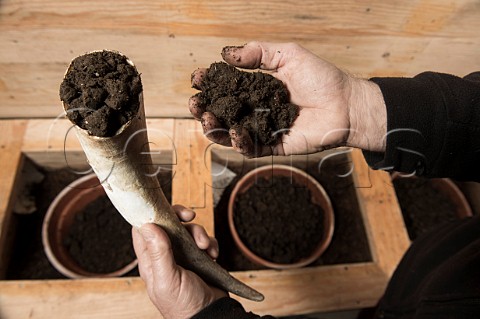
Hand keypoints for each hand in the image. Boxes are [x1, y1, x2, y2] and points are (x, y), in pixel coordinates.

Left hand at [132, 205, 226, 318]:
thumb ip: (158, 253)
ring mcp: (183, 256)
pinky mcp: (200, 258)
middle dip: (180, 218)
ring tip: (206, 247)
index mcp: (150, 260)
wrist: (210, 316)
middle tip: (189, 217)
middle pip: (168, 224)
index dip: (153, 215)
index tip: (165, 209)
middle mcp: (165, 255)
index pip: (144, 229)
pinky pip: (204, 241)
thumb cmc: (184, 305)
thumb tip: (147, 226)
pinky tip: (213, 254)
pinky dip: (210, 243)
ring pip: (188, 231)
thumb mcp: (168, 279)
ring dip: (199, 233)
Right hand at [189, 41, 385, 156]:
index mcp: (256, 88)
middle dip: (204, 109)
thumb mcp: (288, 55)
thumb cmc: (322, 78)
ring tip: (206, 120)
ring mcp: (263, 129)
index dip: (210, 83)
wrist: (346, 104)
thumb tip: (225, 53)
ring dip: (214, 129)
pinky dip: (240, 143)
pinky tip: (234, 134)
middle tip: (195, 103)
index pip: (225, 87)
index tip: (197, 78)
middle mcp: (256, 109)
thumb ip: (258, 53)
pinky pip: (251, 148)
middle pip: (222, 113)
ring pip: (231, 133)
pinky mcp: (273, 147)